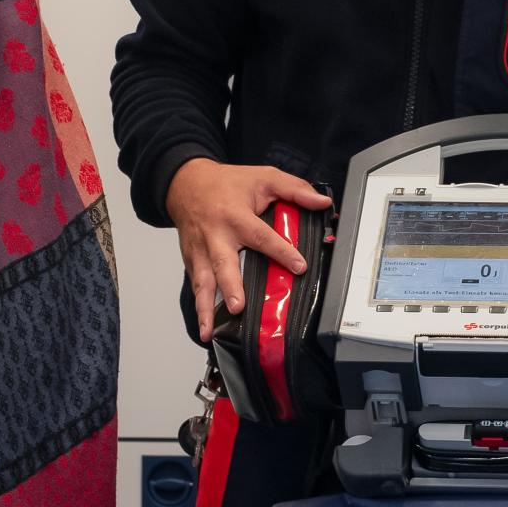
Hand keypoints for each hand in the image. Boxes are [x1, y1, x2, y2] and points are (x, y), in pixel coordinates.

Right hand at [165, 159, 332, 340]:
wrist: (185, 183)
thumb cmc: (226, 183)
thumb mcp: (264, 177)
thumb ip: (294, 189)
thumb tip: (321, 203)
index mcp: (235, 216)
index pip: (261, 236)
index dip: (281, 252)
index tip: (299, 267)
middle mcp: (215, 236)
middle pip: (223, 264)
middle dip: (230, 287)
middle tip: (237, 307)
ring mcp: (200, 251)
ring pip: (202, 281)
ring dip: (205, 307)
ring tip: (209, 329)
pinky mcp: (191, 260)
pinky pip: (196, 285)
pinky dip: (199, 307)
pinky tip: (204, 327)